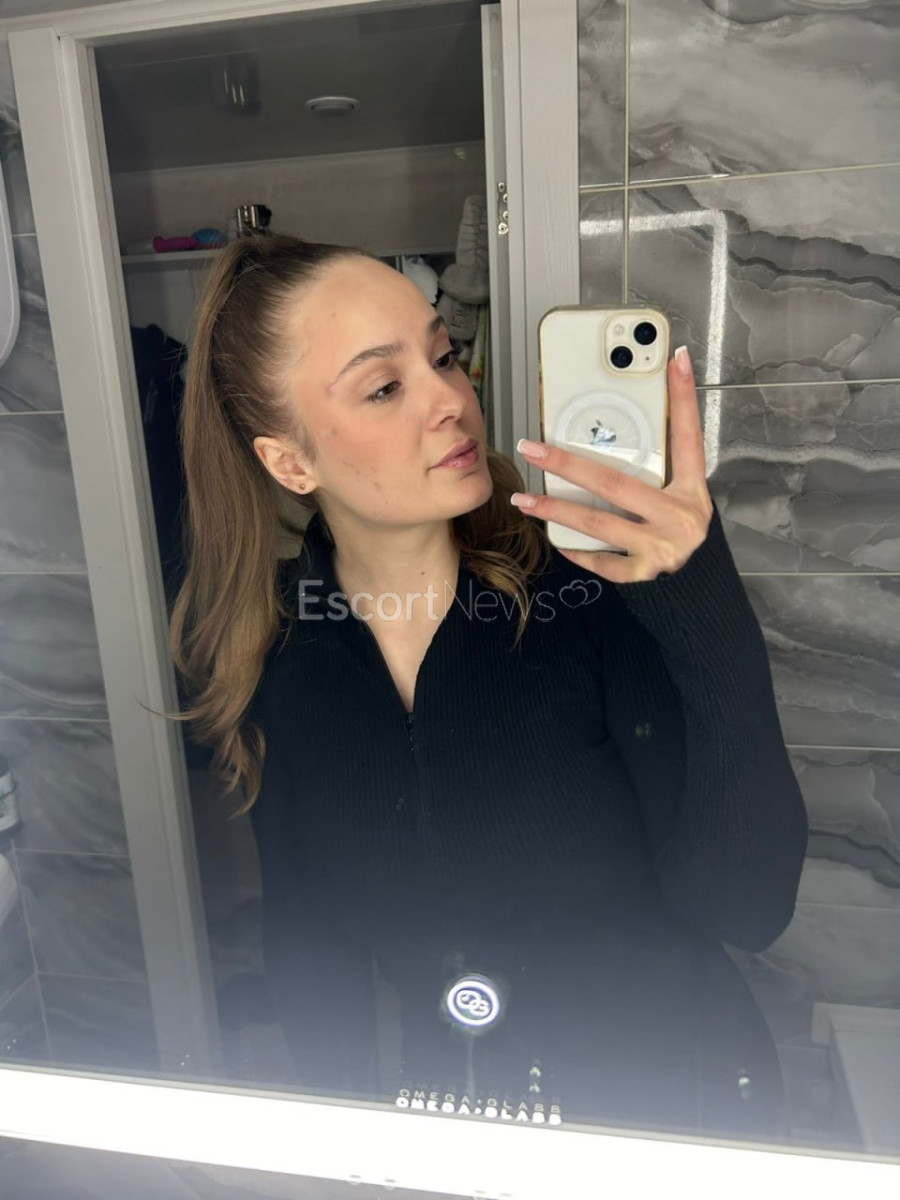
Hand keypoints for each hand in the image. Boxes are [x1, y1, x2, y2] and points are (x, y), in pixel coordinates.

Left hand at [511, 346, 713, 583]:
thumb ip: (665, 458)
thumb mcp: (684, 491)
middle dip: (568, 464)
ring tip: (524, 499)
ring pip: (598, 523)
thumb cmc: (680, 526)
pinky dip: (578, 551)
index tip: (673, 359)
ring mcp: (662, 547)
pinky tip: (555, 539)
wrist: (699, 578)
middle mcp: (680, 517)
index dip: (682, 397)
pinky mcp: (645, 572)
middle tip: (533, 449)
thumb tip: (652, 402)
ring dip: (556, 509)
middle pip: (615, 484)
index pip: (687, 436)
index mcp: (692, 489)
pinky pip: (603, 560)